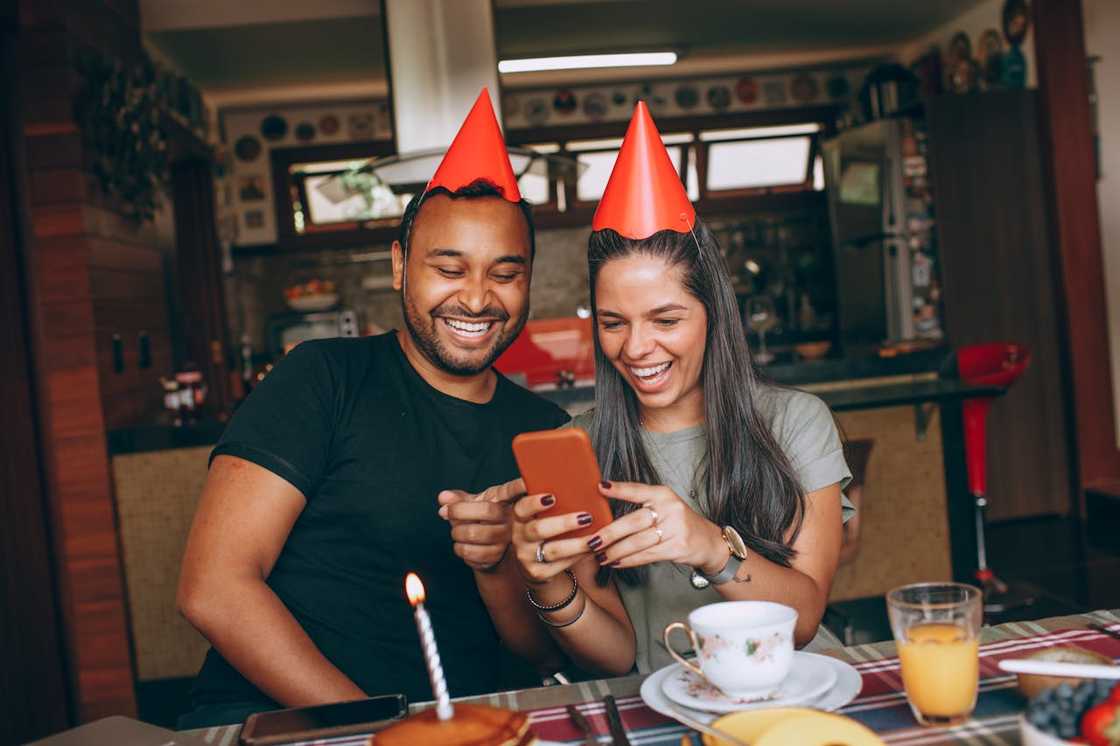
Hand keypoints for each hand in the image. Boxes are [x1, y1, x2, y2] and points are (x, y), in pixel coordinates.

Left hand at [438, 478, 525, 571]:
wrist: (485, 545)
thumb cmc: (478, 517)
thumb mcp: (469, 504)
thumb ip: (456, 499)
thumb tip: (443, 497)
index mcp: (502, 500)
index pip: (511, 491)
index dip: (518, 486)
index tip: (524, 482)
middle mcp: (508, 518)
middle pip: (487, 511)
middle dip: (459, 512)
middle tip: (447, 513)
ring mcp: (505, 538)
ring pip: (476, 534)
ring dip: (457, 533)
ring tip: (456, 532)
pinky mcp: (497, 556)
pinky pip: (473, 553)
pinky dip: (460, 549)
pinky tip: (462, 545)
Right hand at [511, 492, 595, 583]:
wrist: (535, 561)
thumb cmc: (545, 528)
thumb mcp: (540, 515)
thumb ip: (551, 502)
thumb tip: (578, 481)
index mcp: (520, 518)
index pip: (521, 508)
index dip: (534, 503)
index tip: (552, 497)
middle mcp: (520, 537)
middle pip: (538, 529)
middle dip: (564, 523)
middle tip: (586, 517)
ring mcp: (527, 556)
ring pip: (553, 550)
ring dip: (577, 544)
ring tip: (596, 538)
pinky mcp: (537, 572)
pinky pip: (559, 566)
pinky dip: (577, 558)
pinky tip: (591, 550)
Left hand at [590, 481, 727, 572]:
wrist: (709, 542)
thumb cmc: (679, 523)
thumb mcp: (665, 507)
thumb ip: (641, 507)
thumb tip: (606, 514)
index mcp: (664, 494)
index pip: (637, 490)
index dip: (619, 489)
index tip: (600, 487)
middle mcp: (670, 509)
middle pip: (633, 521)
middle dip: (610, 533)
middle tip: (592, 541)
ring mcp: (675, 529)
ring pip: (638, 542)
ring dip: (616, 551)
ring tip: (601, 556)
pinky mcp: (677, 547)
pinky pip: (646, 555)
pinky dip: (629, 560)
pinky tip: (616, 562)